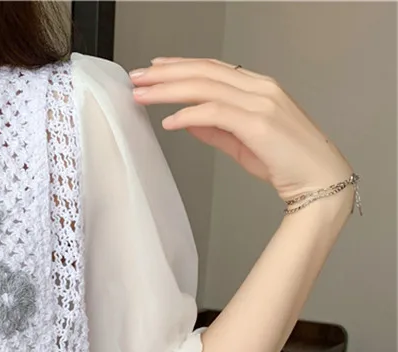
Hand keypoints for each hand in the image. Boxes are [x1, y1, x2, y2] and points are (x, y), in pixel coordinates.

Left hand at [128, 57, 353, 205]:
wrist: (320, 180)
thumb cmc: (286, 163)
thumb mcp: (243, 142)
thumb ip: (216, 129)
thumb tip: (187, 121)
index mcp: (258, 87)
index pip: (212, 68)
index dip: (180, 66)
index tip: (153, 69)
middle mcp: (260, 88)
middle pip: (203, 72)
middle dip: (165, 74)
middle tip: (137, 78)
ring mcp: (261, 103)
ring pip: (205, 87)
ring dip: (169, 90)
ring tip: (142, 95)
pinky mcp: (259, 123)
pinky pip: (216, 113)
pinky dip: (189, 115)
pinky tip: (170, 122)